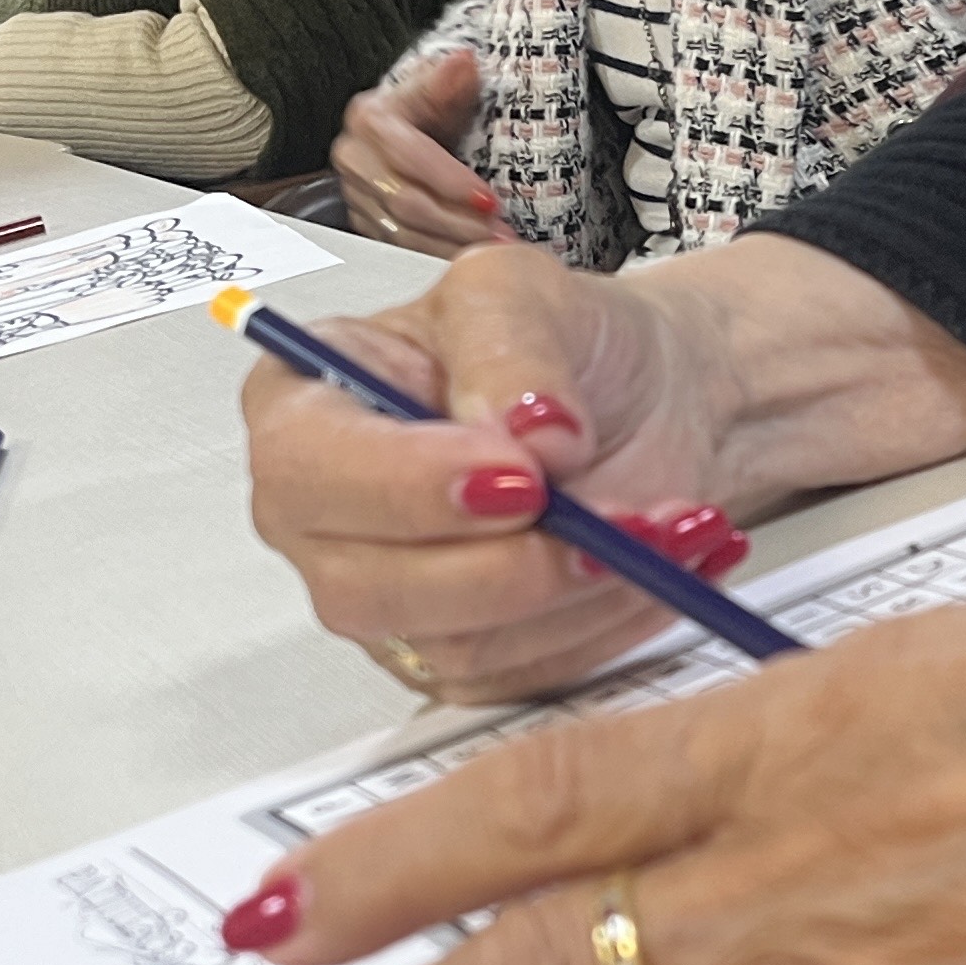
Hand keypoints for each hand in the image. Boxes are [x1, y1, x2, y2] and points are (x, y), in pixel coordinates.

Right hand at [244, 245, 769, 702]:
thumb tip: (527, 431)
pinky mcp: (461, 658)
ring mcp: (388, 600)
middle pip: (364, 587)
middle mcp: (327, 518)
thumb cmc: (563, 342)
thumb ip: (510, 346)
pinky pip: (526, 673)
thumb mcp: (526, 292)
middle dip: (505, 565)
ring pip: (457, 643)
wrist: (649, 400)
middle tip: (605, 519)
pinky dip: (609, 620)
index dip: (409, 486)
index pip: (308, 470)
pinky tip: (659, 562)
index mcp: (304, 404)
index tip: (519, 475)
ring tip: (661, 522)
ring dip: (577, 592)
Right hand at [334, 48, 510, 251]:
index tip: (491, 201)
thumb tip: (465, 63)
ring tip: (491, 252)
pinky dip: (434, 258)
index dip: (450, 182)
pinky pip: (397, 249)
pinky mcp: (364, 221)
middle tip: (500, 237)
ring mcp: (355, 194)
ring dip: (448, 247)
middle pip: (403, 202)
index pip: (408, 156)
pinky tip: (465, 260)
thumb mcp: (443, 85)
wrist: (413, 122)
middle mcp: (354, 158)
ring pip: (399, 233)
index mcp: (369, 118)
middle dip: (456, 224)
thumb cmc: (434, 102)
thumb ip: (452, 80)